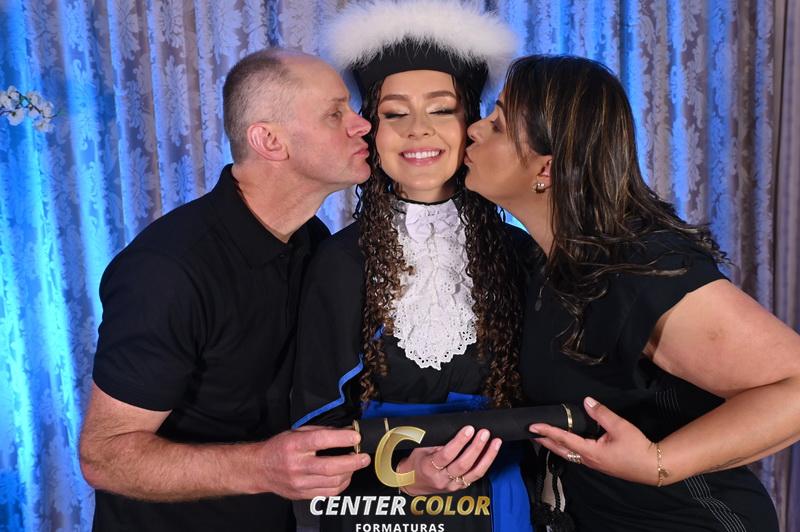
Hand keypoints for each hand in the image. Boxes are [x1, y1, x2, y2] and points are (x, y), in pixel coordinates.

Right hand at [256, 425, 370, 498]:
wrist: (259, 469)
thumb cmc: (279, 448)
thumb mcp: (296, 432)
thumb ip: (321, 432)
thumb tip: (345, 431)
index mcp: (294, 445)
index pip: (320, 440)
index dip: (341, 438)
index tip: (355, 436)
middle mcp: (297, 465)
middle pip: (330, 467)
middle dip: (352, 462)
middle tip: (364, 457)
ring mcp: (299, 483)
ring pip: (332, 482)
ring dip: (349, 473)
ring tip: (355, 465)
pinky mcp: (302, 494)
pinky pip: (328, 492)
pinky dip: (341, 485)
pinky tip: (345, 476)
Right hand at [396, 425, 501, 494]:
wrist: (412, 482)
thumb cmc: (417, 462)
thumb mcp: (421, 449)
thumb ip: (437, 441)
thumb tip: (457, 426)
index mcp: (429, 467)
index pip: (447, 455)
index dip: (459, 442)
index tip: (469, 429)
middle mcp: (442, 479)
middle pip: (463, 465)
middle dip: (476, 448)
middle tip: (484, 433)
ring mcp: (452, 485)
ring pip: (474, 473)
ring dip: (487, 456)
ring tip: (496, 442)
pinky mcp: (460, 487)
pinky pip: (476, 476)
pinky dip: (486, 463)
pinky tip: (492, 452)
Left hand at [530, 397, 657, 485]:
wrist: (652, 466)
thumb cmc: (637, 447)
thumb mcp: (619, 427)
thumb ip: (601, 413)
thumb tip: (587, 401)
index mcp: (590, 451)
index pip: (563, 438)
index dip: (547, 431)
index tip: (533, 426)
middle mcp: (587, 459)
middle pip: (560, 450)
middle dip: (545, 441)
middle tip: (531, 433)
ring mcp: (593, 463)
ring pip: (567, 454)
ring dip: (554, 445)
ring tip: (544, 437)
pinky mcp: (598, 463)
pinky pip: (576, 455)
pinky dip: (565, 448)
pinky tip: (566, 443)